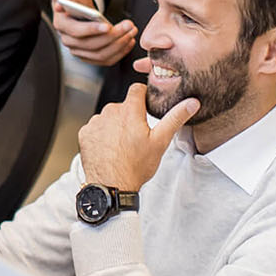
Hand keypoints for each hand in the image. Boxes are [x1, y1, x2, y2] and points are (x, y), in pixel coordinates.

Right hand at [51, 0, 137, 66]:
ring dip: (119, 45)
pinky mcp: (88, 55)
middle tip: (128, 26)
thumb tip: (59, 6)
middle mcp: (68, 40)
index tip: (108, 26)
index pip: (76, 31)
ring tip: (131, 32)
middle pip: (91, 45)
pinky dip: (119, 53)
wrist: (76, 4)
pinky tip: (128, 41)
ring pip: (100, 54)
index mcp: (61, 24)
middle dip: (113, 36)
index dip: (92, 30)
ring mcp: (78, 50)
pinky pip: (105, 59)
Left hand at [77, 83, 198, 191]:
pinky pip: (96, 127)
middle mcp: (110, 112)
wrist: (111, 186)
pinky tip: (110, 148)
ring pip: (109, 117)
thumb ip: (175, 118)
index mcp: (129, 111)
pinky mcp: (85, 133)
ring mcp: (95, 122)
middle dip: (130, 116)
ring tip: (123, 145)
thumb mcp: (161, 142)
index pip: (136, 89)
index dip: (143, 95)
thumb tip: (191, 103)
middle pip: (122, 106)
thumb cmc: (136, 166)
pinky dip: (102, 135)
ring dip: (115, 125)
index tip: (146, 105)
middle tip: (137, 135)